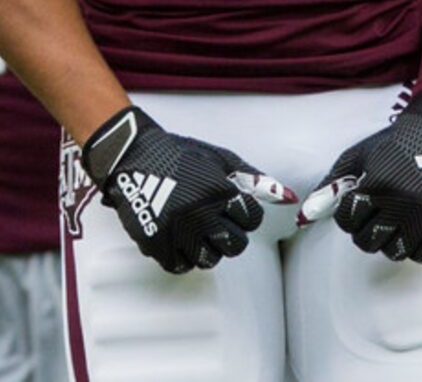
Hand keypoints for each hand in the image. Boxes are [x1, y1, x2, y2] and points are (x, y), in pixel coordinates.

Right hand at [83, 105, 295, 273]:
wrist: (133, 158)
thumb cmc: (180, 155)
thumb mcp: (220, 158)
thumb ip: (254, 179)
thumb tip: (288, 197)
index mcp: (219, 190)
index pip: (252, 220)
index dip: (246, 214)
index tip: (234, 208)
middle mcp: (200, 213)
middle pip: (235, 245)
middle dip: (232, 235)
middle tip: (219, 222)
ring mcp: (177, 231)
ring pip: (210, 259)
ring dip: (208, 247)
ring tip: (198, 229)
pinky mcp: (157, 244)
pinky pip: (182, 266)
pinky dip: (184, 256)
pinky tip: (180, 237)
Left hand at [298, 91, 421, 263]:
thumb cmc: (394, 143)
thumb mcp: (358, 156)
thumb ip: (330, 186)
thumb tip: (302, 217)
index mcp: (378, 182)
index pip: (347, 220)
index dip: (348, 212)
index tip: (358, 201)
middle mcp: (402, 201)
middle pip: (367, 241)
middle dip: (365, 229)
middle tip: (375, 213)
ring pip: (394, 251)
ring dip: (390, 240)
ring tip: (394, 220)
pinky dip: (416, 246)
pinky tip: (414, 227)